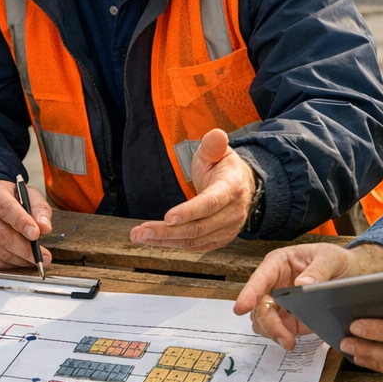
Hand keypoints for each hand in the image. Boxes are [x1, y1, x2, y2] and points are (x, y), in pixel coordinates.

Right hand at [0, 179, 53, 270]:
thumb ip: (40, 209)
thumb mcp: (29, 195)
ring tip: (34, 259)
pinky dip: (9, 265)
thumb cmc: (10, 198)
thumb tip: (44, 227)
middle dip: (25, 249)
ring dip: (20, 259)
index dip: (22, 223)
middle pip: (2, 235)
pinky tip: (20, 261)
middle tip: (43, 257)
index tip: (36, 234)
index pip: (6, 209)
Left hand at [129, 129, 255, 250]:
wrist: (241, 186)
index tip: (167, 217)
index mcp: (232, 188)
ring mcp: (228, 229)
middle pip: (198, 227)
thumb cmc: (224, 168)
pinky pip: (195, 246)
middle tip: (141, 232)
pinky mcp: (220, 240)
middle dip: (167, 231)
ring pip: (194, 240)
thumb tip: (217, 134)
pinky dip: (174, 245)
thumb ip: (213, 145)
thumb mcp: (218, 152)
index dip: (188, 212)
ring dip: (165, 240)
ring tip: (141, 236)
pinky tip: (155, 241)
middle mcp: (233, 213)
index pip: (210, 203)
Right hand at [233, 243, 358, 348]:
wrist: (352, 275)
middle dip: (268, 322)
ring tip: (289, 342)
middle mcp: (274, 283)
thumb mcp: (331, 258)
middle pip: (259, 304)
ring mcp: (280, 302)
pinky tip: (291, 341)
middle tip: (283, 337)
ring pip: (263, 320)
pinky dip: (279, 337)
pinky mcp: (289, 318)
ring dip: (272, 332)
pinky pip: (276, 330)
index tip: (242, 307)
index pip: (260, 277)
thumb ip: (318, 270)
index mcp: (279, 263)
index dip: (249, 292)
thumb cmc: (337, 260)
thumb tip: (300, 285)